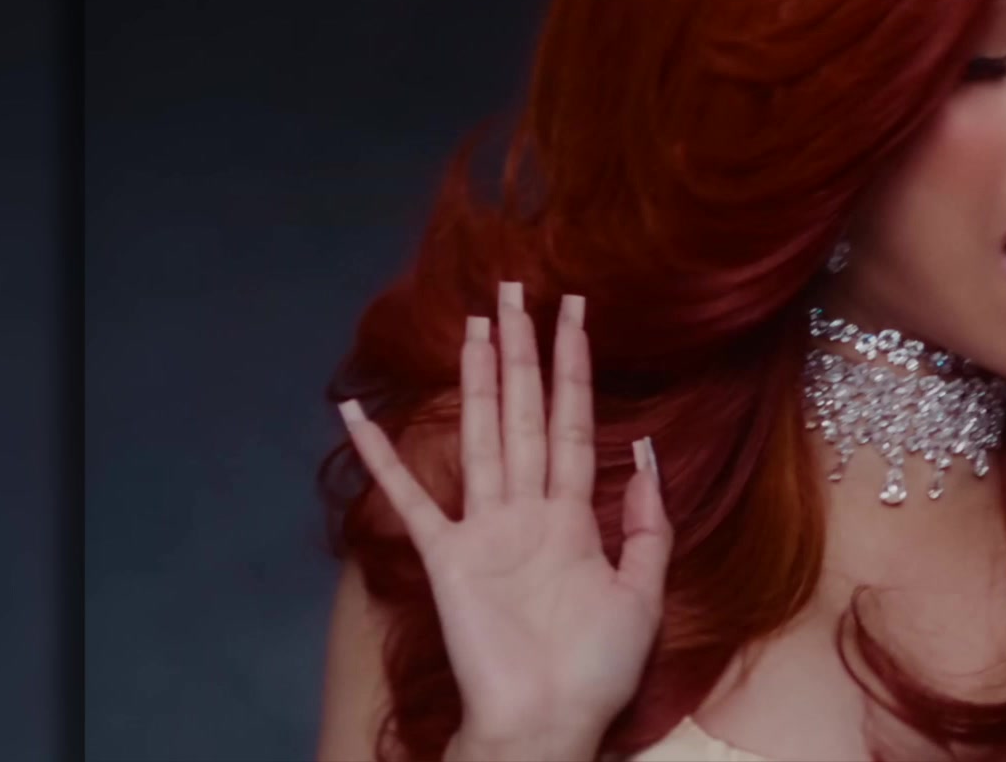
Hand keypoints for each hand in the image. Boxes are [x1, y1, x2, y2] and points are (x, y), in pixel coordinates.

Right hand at [337, 285, 671, 751]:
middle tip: (514, 288)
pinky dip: (381, 457)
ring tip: (472, 323)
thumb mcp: (642, 591)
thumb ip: (648, 524)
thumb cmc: (595, 670)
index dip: (574, 366)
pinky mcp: (446, 556)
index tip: (575, 311)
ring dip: (476, 380)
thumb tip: (648, 452)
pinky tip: (356, 415)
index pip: (574, 422)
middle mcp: (526, 510)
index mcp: (573, 516)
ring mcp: (484, 529)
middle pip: (525, 413)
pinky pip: (408, 498)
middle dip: (521, 351)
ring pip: (481, 436)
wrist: (547, 724)